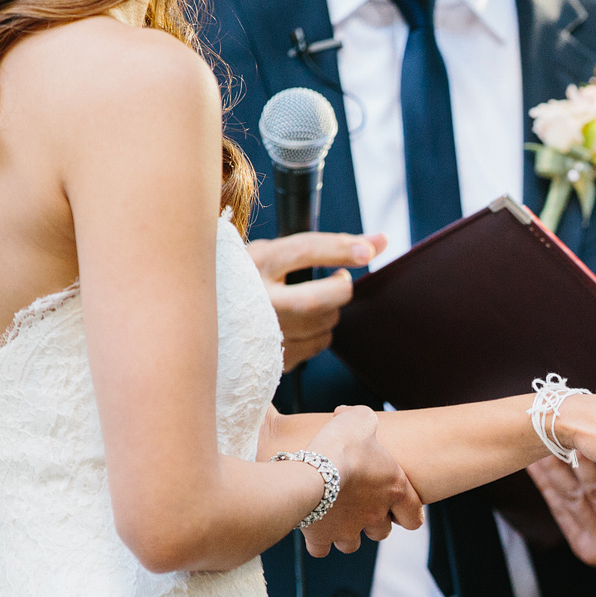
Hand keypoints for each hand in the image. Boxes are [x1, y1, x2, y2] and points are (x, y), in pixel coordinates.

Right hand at [247, 233, 385, 370]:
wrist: (214, 312)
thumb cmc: (251, 278)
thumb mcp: (277, 252)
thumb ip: (329, 245)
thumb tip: (381, 240)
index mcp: (255, 264)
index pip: (304, 251)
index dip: (341, 249)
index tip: (369, 249)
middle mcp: (256, 299)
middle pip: (316, 299)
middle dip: (340, 289)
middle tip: (339, 280)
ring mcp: (262, 332)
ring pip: (322, 323)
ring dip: (330, 311)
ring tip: (311, 301)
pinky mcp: (271, 357)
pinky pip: (316, 344)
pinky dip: (320, 331)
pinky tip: (301, 323)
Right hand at [301, 405, 423, 556]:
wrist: (313, 472)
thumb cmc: (343, 445)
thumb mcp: (361, 419)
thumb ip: (363, 419)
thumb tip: (346, 413)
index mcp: (394, 490)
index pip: (413, 518)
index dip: (405, 514)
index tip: (393, 507)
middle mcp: (375, 515)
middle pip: (380, 532)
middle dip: (371, 523)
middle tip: (357, 505)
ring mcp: (348, 530)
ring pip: (352, 544)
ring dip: (345, 533)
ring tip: (333, 516)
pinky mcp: (322, 538)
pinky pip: (321, 549)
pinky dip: (317, 541)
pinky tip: (311, 526)